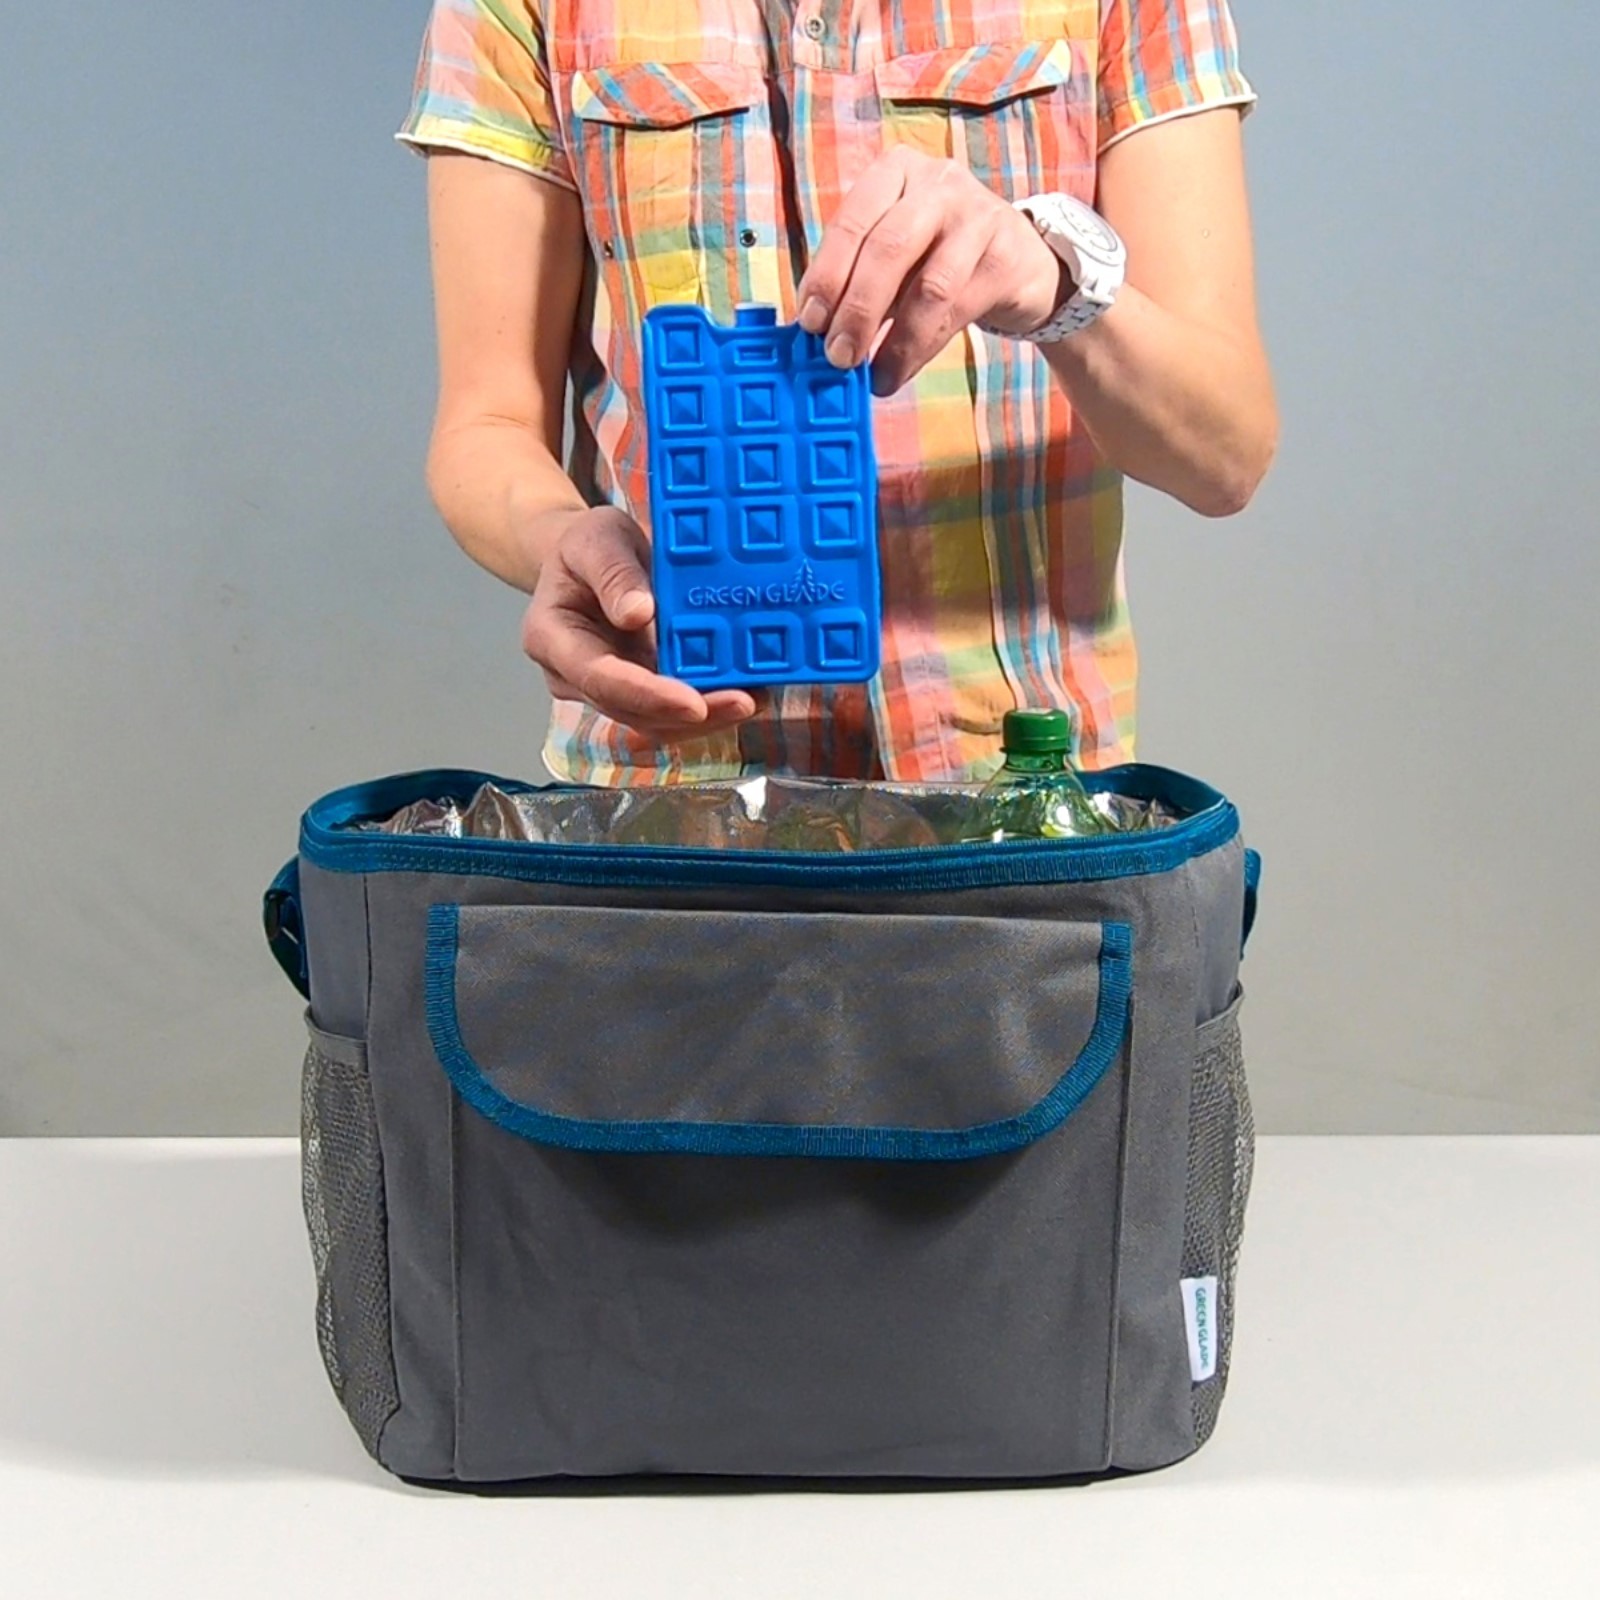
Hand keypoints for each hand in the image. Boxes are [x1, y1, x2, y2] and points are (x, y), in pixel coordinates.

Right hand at [521, 507, 758, 740]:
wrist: (593, 556)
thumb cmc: (588, 545)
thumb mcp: (597, 536)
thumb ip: (613, 571)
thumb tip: (638, 613)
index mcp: (552, 637)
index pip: (599, 678)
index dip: (648, 695)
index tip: (693, 702)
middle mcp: (574, 674)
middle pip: (632, 711)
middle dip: (690, 715)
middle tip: (743, 702)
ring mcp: (607, 688)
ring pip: (656, 720)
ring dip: (707, 718)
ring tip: (754, 699)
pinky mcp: (638, 690)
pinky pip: (672, 708)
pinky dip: (710, 705)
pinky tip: (748, 691)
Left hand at [797, 147, 1067, 395]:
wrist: (1019, 258)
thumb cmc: (937, 254)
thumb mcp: (893, 254)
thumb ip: (854, 278)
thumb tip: (815, 329)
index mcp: (896, 172)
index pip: (853, 220)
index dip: (828, 274)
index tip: (811, 322)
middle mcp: (937, 184)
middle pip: (888, 249)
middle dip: (858, 310)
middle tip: (838, 356)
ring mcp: (977, 217)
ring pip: (928, 286)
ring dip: (894, 340)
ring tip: (874, 374)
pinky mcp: (1005, 257)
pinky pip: (956, 312)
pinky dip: (921, 350)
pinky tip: (901, 370)